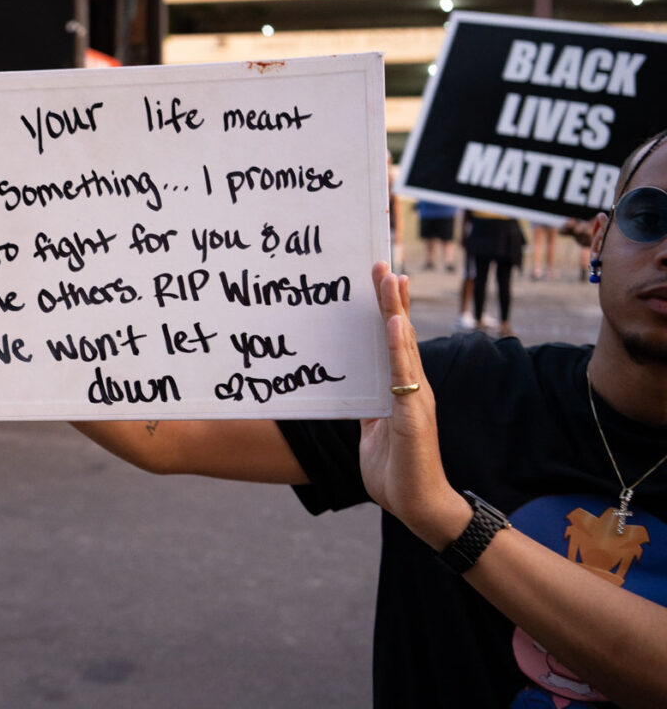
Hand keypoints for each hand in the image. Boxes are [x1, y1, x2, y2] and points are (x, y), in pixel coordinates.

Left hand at [358, 261, 467, 548]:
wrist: (417, 506)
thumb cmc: (395, 472)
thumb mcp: (373, 432)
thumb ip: (368, 409)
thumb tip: (354, 392)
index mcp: (402, 389)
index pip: (392, 341)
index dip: (386, 311)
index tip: (379, 280)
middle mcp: (412, 386)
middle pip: (398, 333)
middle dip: (389, 299)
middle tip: (380, 264)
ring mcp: (415, 396)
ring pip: (402, 344)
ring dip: (394, 310)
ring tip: (389, 278)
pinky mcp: (413, 412)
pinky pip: (403, 373)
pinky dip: (397, 346)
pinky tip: (393, 322)